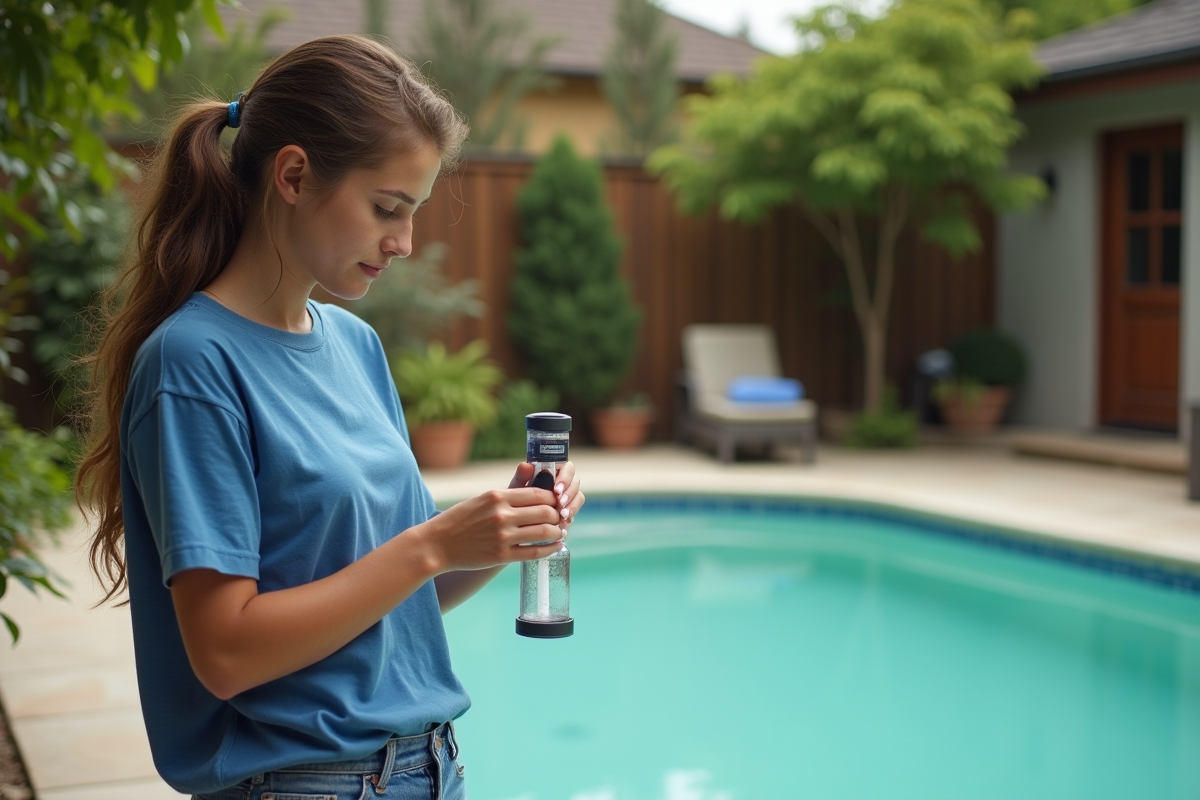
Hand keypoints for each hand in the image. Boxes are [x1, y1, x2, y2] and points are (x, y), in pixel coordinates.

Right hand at [421, 481, 563, 572]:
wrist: (437, 544)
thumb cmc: (461, 519)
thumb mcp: (483, 497)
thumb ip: (510, 488)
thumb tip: (531, 466)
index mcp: (497, 496)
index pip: (538, 494)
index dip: (553, 498)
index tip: (557, 502)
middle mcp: (501, 515)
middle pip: (546, 512)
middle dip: (558, 515)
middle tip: (561, 518)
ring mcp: (502, 536)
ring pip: (544, 532)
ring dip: (557, 532)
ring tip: (559, 532)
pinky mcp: (501, 556)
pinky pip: (534, 552)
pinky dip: (550, 549)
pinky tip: (555, 547)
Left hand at [510, 461, 584, 537]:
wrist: (514, 519)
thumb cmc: (515, 499)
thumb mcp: (516, 489)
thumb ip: (521, 477)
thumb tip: (526, 465)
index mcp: (553, 470)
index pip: (567, 467)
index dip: (565, 477)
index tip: (556, 489)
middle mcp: (563, 481)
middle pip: (575, 482)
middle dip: (569, 493)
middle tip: (560, 503)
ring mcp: (568, 496)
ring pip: (578, 497)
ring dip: (572, 506)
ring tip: (562, 516)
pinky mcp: (569, 510)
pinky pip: (574, 512)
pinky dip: (569, 518)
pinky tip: (562, 526)